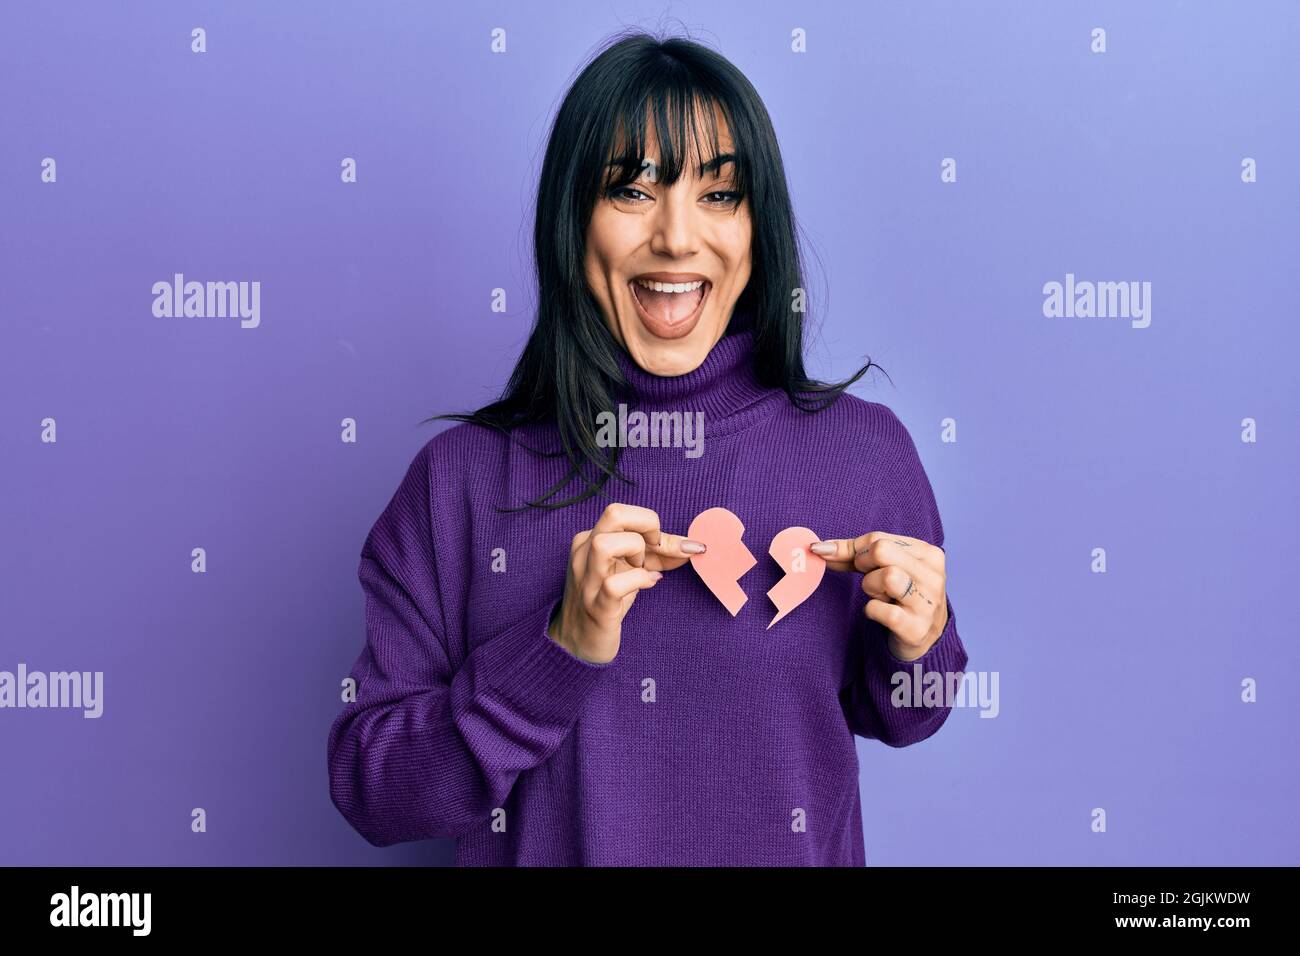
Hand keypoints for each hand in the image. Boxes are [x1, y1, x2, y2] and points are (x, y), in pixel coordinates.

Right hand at [549, 503, 704, 664]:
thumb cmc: (607, 601)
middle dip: (647, 526)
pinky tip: (648, 585)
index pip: (623, 512)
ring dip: (635, 552)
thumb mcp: (632, 570)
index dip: (652, 524)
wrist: (579, 643)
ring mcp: (587, 580)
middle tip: (654, 550)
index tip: (665, 545)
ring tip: (642, 568)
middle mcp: (583, 554)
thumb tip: (692, 546)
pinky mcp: (596, 606)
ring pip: (605, 544)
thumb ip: (659, 554)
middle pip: (614, 514)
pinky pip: (615, 585)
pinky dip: (639, 580)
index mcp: (589, 539)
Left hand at [810, 532, 946, 661]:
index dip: (855, 549)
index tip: (851, 562)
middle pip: (881, 550)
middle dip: (864, 564)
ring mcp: (928, 603)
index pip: (878, 538)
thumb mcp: (884, 568)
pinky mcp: (916, 628)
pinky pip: (879, 609)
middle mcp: (933, 575)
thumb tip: (820, 548)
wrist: (924, 639)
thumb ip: (854, 554)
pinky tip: (881, 614)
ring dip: (871, 587)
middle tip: (870, 580)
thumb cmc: (899, 596)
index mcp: (928, 554)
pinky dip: (871, 611)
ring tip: (881, 596)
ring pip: (887, 576)